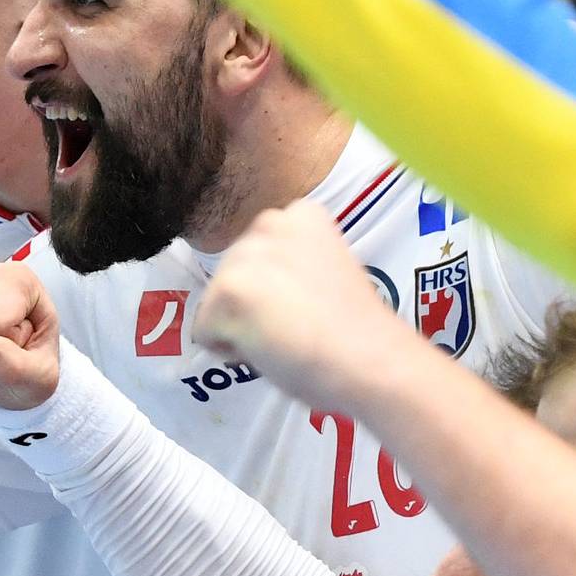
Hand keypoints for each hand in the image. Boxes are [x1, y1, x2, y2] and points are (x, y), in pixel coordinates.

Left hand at [194, 202, 404, 416]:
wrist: (370, 360)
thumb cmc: (357, 334)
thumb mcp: (325, 271)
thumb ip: (291, 267)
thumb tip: (261, 293)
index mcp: (300, 214)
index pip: (255, 254)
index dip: (272, 289)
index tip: (305, 307)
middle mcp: (271, 222)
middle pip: (229, 273)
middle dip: (249, 305)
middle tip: (293, 328)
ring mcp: (247, 255)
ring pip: (214, 301)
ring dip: (238, 327)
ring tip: (284, 337)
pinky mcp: (230, 289)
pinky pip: (204, 331)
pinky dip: (228, 349)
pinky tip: (269, 349)